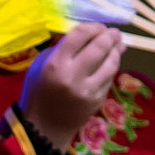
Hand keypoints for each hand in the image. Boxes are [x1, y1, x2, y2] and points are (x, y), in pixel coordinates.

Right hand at [17, 23, 122, 151]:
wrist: (44, 128)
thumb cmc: (38, 92)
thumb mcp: (40, 66)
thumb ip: (61, 48)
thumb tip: (88, 36)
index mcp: (55, 64)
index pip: (80, 35)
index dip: (92, 27)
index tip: (97, 27)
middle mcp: (73, 76)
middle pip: (100, 47)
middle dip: (110, 36)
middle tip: (114, 33)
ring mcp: (88, 90)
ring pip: (111, 62)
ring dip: (116, 51)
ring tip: (117, 45)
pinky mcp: (98, 100)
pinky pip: (109, 78)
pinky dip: (111, 67)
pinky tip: (110, 63)